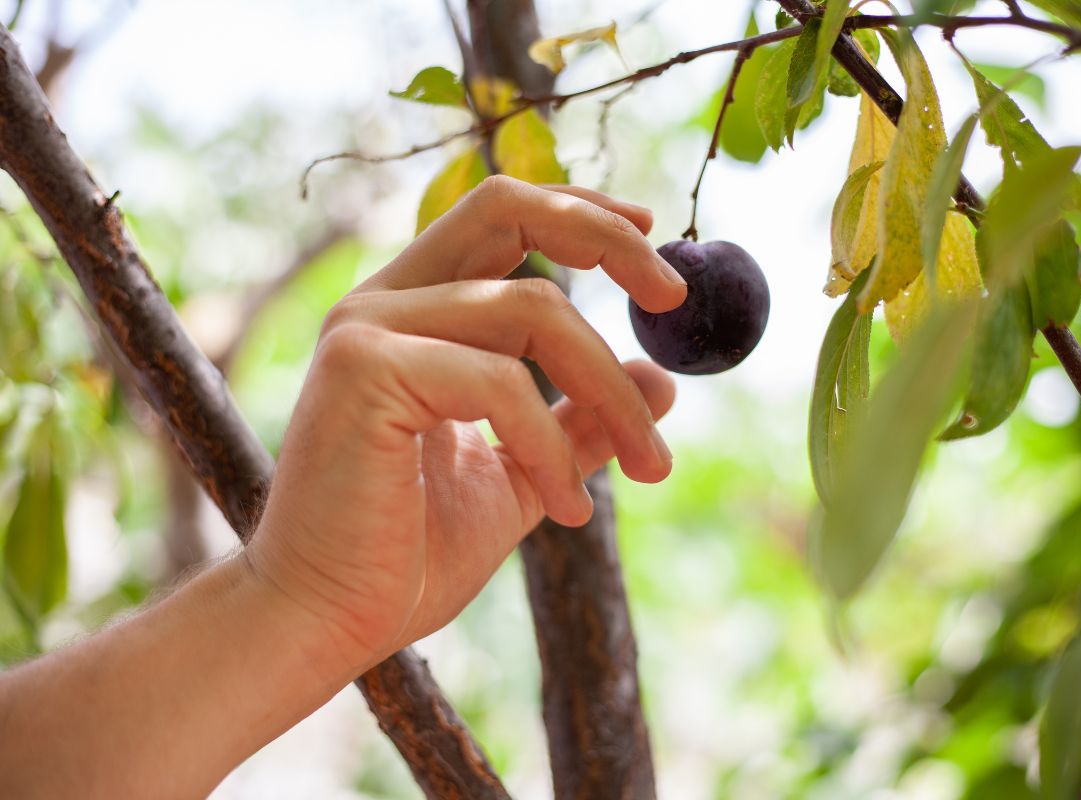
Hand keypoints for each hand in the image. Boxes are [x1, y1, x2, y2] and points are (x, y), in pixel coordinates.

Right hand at [243, 176, 686, 671]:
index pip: (501, 214)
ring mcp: (367, 328)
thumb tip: (661, 378)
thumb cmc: (409, 554)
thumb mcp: (523, 474)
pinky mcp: (363, 369)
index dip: (580, 209)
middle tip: (676, 296)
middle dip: (607, 238)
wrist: (326, 624)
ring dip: (609, 391)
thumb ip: (581, 421)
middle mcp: (383, 302)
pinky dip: (552, 446)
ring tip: (650, 469)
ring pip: (533, 308)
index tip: (652, 231)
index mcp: (414, 313)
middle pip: (507, 207)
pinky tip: (568, 513)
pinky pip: (500, 379)